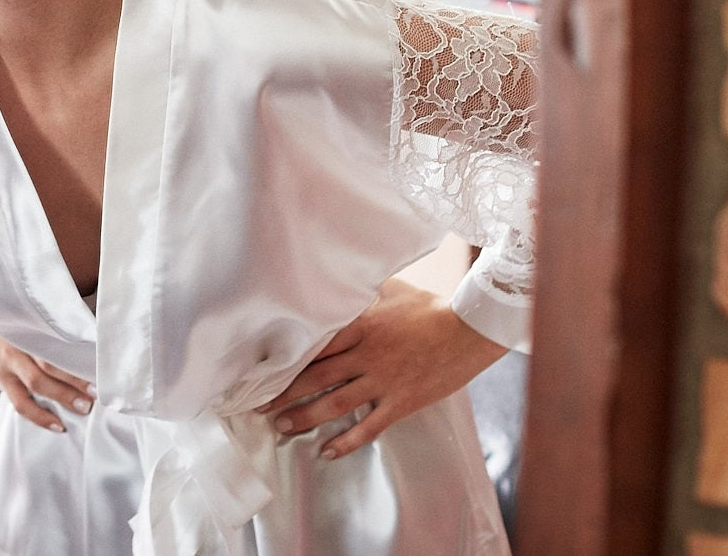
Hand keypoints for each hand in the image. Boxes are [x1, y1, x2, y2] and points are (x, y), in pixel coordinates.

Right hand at [0, 324, 94, 431]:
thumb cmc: (16, 321)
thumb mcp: (31, 319)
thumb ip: (52, 331)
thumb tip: (88, 344)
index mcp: (26, 330)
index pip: (52, 349)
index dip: (73, 365)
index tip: (97, 376)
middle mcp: (15, 349)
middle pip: (45, 370)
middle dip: (71, 386)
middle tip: (93, 399)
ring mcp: (6, 367)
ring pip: (32, 389)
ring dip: (59, 401)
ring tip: (81, 410)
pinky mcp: (1, 382)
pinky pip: (20, 405)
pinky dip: (40, 417)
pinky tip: (58, 425)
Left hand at [257, 277, 506, 458]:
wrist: (470, 329)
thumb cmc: (430, 305)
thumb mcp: (390, 289)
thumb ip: (362, 289)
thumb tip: (340, 274)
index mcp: (358, 325)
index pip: (312, 345)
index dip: (285, 359)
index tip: (261, 368)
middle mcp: (364, 355)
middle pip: (314, 376)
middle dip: (283, 392)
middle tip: (257, 405)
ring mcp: (382, 380)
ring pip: (334, 403)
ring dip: (304, 416)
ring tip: (281, 427)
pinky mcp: (401, 402)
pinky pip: (368, 426)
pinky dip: (346, 441)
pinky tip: (327, 451)